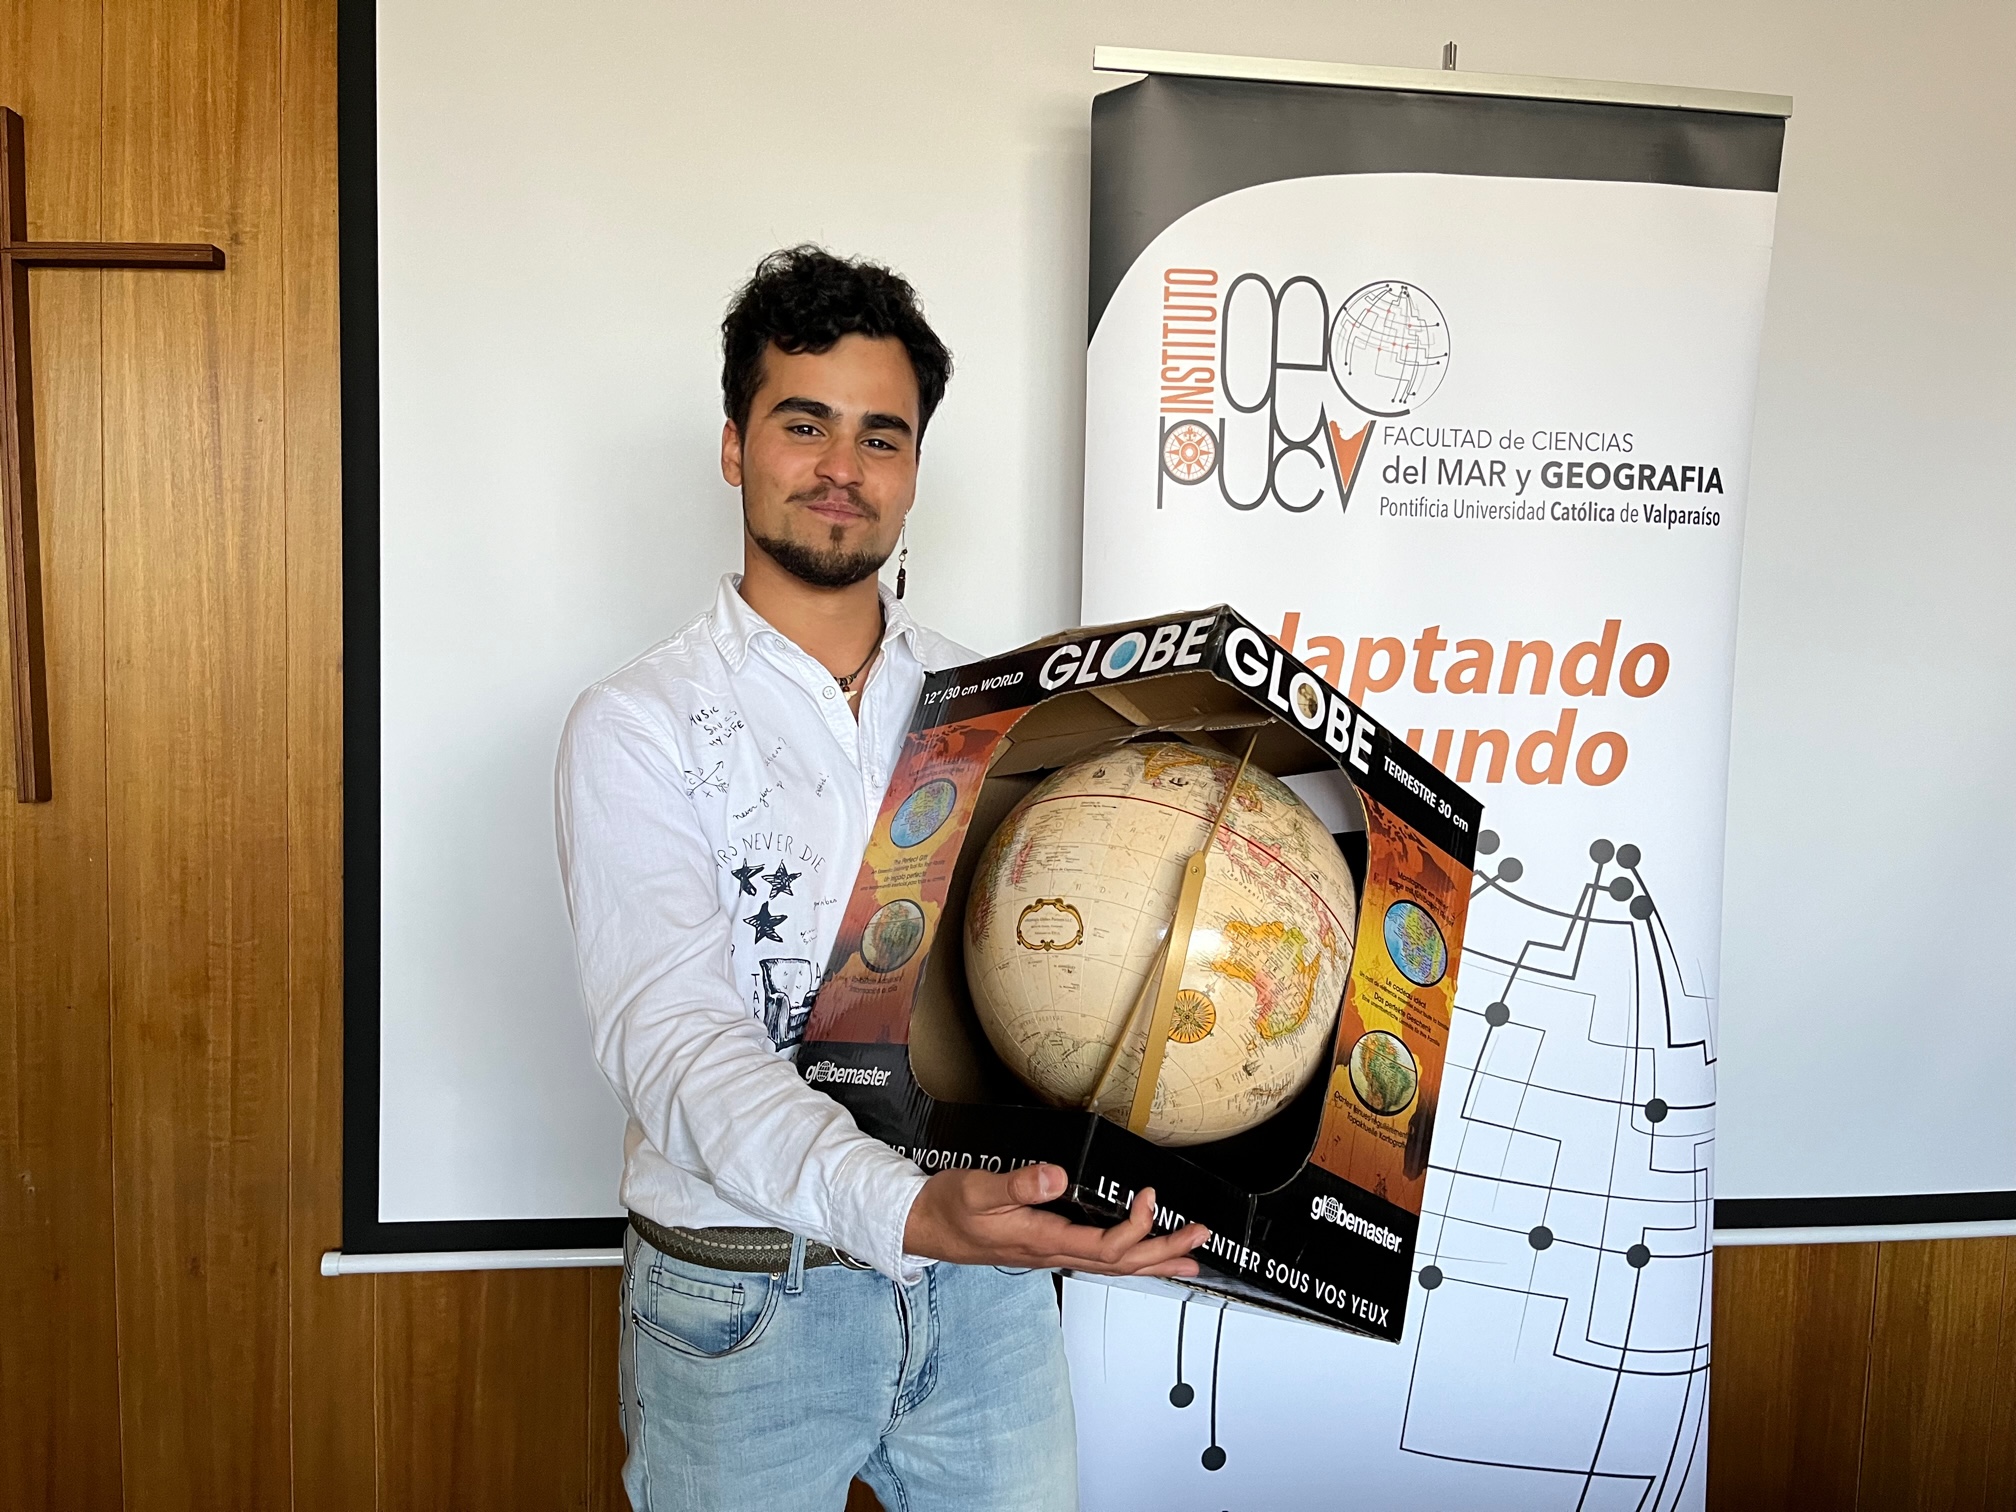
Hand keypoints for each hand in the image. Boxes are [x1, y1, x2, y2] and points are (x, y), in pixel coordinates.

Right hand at [901, 1163, 1209, 1276]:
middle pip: (1121, 1263)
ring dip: (1154, 1260)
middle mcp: (1053, 1252)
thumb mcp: (980, 1190)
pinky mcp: (1048, 1247)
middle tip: (1199, 1239)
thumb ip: (1020, 1184)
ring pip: (1114, 1265)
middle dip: (1164, 1252)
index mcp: (1043, 1240)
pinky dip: (1130, 1258)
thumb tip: (1055, 1175)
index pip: (1104, 1246)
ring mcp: (1052, 1253)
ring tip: (1188, 1257)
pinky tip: (1142, 1256)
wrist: (926, 1226)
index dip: (1135, 1226)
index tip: (1148, 1195)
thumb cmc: (951, 1209)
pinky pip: (1099, 1259)